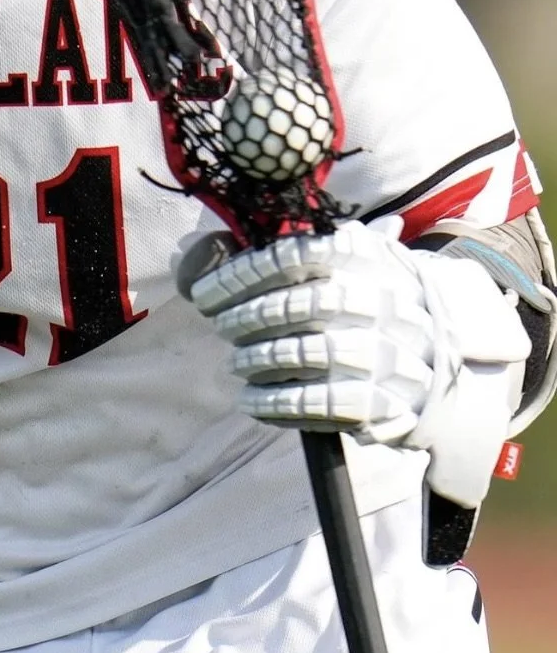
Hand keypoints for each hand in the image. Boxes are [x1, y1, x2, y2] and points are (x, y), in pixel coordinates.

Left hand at [184, 220, 530, 507]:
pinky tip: (253, 401)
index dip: (244, 273)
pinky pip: (322, 403)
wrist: (447, 362)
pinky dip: (278, 404)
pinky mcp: (388, 402)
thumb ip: (288, 255)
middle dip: (248, 317)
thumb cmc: (377, 304)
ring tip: (237, 363)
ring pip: (308, 354)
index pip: (298, 256)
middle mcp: (385, 302)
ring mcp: (389, 354)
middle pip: (300, 305)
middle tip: (221, 327)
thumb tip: (207, 248)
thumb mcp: (350, 266)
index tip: (206, 291)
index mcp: (370, 260)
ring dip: (259, 360)